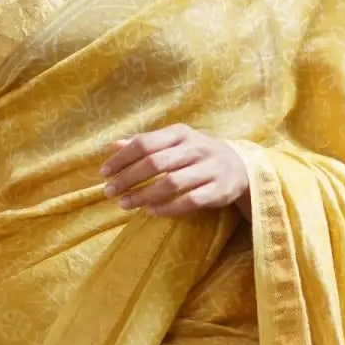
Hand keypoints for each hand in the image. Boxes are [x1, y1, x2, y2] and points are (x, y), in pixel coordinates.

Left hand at [101, 125, 250, 216]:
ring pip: (171, 183)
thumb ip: (145, 144)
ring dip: (144, 195)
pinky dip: (168, 208)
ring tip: (126, 204)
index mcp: (180, 133)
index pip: (145, 143)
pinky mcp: (219, 190)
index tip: (104, 173)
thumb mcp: (174, 143)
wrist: (240, 167)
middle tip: (109, 192)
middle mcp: (196, 148)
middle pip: (155, 163)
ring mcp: (209, 169)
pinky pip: (190, 201)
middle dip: (128, 178)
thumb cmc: (197, 154)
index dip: (122, 158)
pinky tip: (151, 211)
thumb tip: (112, 146)